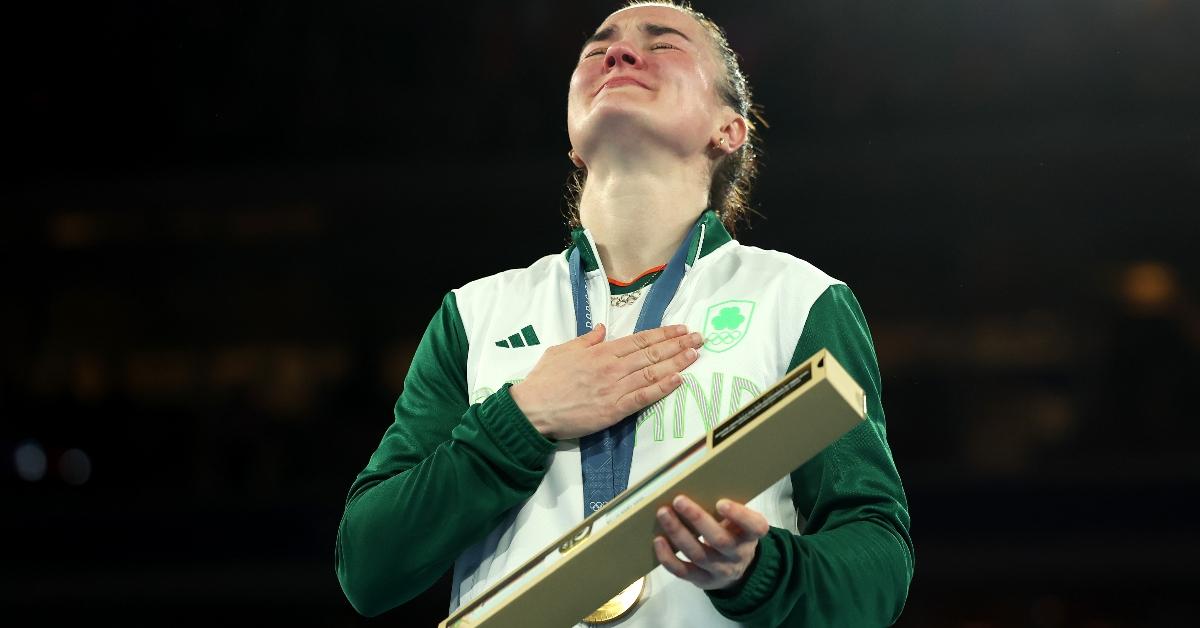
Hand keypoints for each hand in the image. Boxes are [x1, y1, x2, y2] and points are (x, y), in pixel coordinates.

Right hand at [510, 323, 703, 440]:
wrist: (533, 409)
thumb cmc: (544, 380)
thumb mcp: (561, 350)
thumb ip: (585, 340)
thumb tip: (602, 329)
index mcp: (600, 352)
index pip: (639, 340)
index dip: (663, 334)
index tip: (681, 330)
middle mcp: (611, 367)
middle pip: (651, 354)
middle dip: (678, 345)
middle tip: (699, 339)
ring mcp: (614, 388)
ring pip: (652, 373)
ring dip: (676, 363)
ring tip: (695, 355)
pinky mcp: (614, 410)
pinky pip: (643, 397)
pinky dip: (662, 389)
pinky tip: (678, 380)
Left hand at [653, 495, 769, 590]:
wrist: (737, 569)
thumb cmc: (734, 534)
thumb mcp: (740, 521)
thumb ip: (728, 508)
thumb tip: (697, 482)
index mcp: (751, 535)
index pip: (754, 526)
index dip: (738, 515)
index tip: (721, 503)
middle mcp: (738, 555)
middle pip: (720, 540)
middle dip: (698, 519)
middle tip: (679, 500)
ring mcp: (720, 571)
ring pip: (699, 555)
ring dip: (678, 534)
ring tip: (663, 514)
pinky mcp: (703, 581)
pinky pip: (684, 572)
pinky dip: (669, 558)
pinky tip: (659, 540)